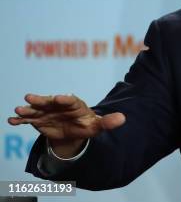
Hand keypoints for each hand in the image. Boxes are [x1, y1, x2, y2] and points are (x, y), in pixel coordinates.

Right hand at [7, 94, 124, 157]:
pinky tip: (11, 120)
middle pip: (49, 101)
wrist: (75, 129)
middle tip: (29, 97)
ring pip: (36, 109)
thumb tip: (123, 119)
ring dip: (27, 109)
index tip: (60, 97)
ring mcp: (47, 112)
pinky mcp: (39, 119)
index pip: (70, 100)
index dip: (65, 98)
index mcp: (75, 104)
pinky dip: (20, 119)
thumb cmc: (87, 124)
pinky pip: (28, 119)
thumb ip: (108, 122)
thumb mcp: (97, 126)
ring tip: (18, 109)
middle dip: (40, 100)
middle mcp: (59, 105)